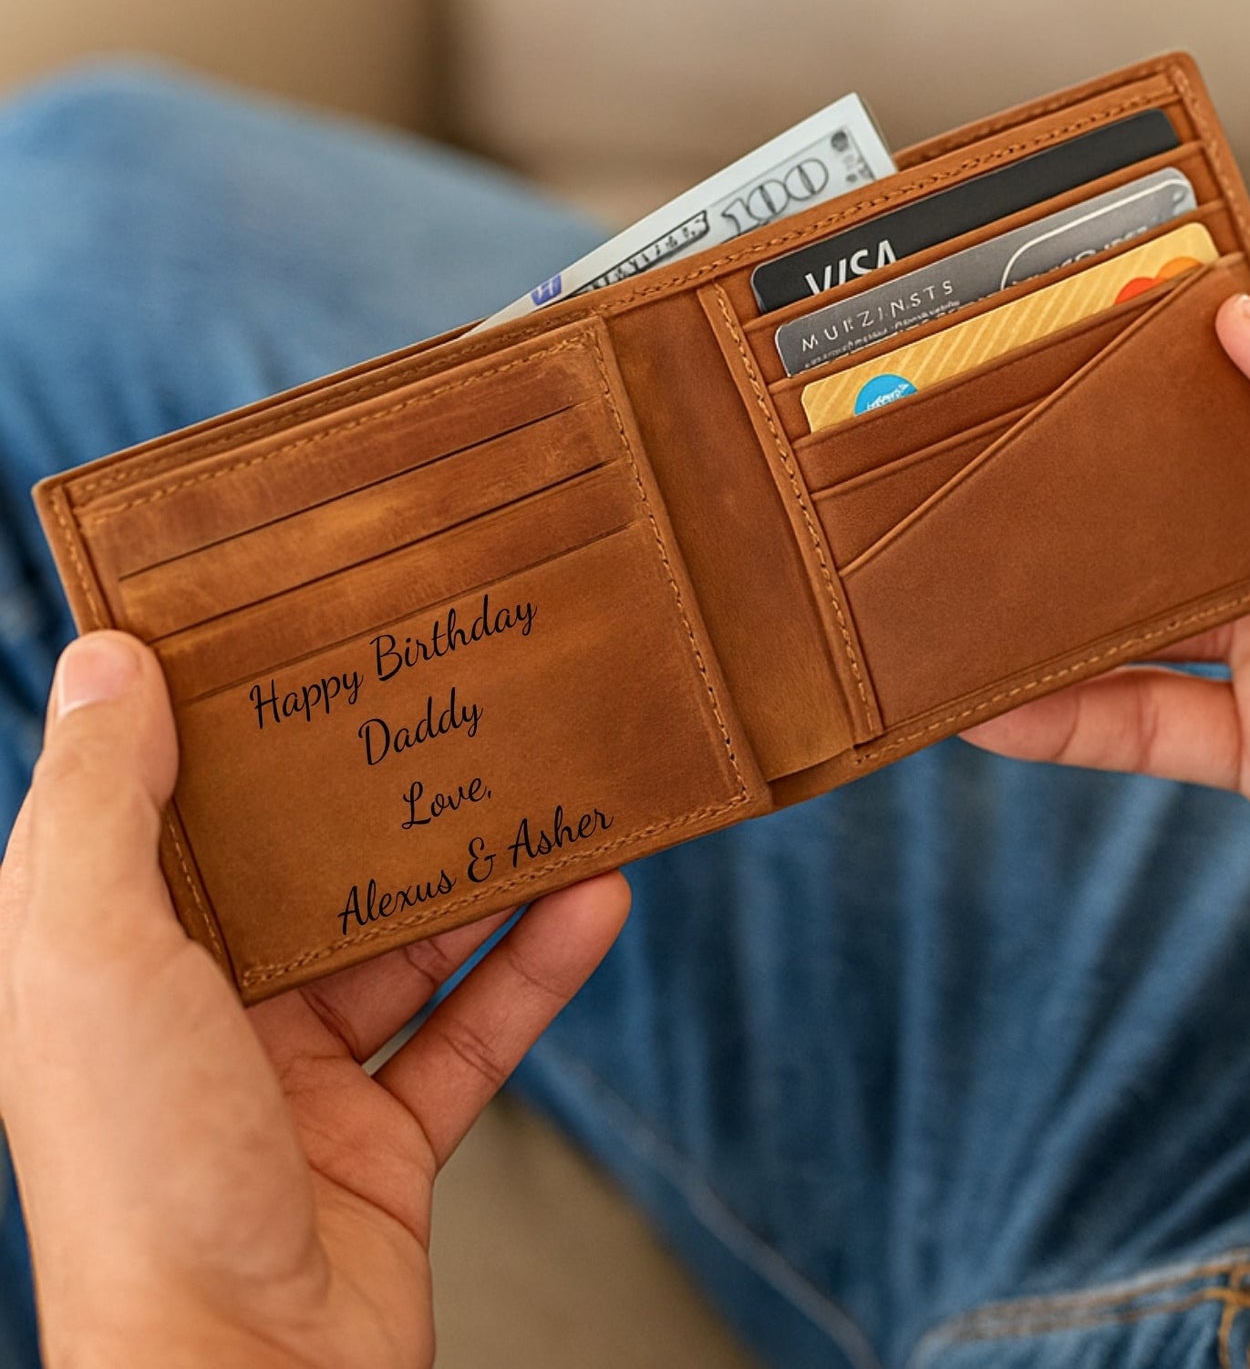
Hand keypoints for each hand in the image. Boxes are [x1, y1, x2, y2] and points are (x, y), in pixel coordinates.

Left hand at [0, 634, 628, 1367]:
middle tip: (458, 702)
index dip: (227, 726)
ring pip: (408, 949)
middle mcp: (200, 1017)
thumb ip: (102, 806)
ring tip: (555, 789)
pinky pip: (475, 1031)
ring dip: (485, 877)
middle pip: (309, 877)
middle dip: (385, 797)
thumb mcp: (91, 954)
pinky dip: (537, 966)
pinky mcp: (386, 1141)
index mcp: (111, 965)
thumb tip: (108, 656)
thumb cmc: (141, 1174)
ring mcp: (297, 1082)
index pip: (168, 815)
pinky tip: (593, 898)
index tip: (301, 639)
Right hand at [964, 256, 1249, 981]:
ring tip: (954, 562)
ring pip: (1145, 608)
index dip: (1199, 317)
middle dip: (1094, 456)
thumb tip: (1241, 321)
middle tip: (986, 420)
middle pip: (1187, 487)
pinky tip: (990, 701)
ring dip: (1053, 594)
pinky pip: (1150, 726)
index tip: (1103, 285)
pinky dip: (1064, 717)